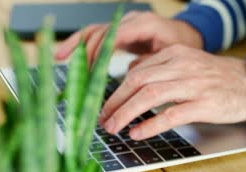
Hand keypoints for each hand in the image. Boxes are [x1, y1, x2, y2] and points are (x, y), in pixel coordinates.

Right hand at [55, 12, 202, 64]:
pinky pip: (96, 35)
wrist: (186, 34)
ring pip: (94, 30)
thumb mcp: (171, 55)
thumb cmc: (182, 45)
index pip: (115, 36)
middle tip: (79, 76)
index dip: (101, 53)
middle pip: (101, 32)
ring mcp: (123, 25)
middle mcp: (130, 20)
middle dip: (87, 54)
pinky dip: (81, 44)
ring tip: (60, 57)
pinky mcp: (119, 32)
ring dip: (77, 44)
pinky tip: (66, 53)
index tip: (92, 72)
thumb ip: (152, 63)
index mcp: (144, 24)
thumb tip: (131, 74)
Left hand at [99, 44, 245, 140]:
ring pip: (149, 95)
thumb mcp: (188, 62)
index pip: (136, 71)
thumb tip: (133, 72)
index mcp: (175, 54)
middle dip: (115, 102)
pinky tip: (137, 133)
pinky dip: (150, 125)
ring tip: (113, 127)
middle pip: (137, 81)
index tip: (105, 105)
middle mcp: (181, 66)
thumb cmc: (218, 77)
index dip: (116, 90)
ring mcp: (192, 84)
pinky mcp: (203, 104)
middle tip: (103, 118)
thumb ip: (161, 66)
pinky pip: (170, 114)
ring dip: (126, 113)